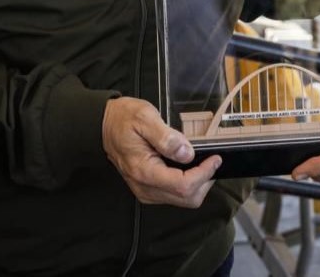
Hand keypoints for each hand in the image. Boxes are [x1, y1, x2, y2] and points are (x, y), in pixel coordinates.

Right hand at [101, 96, 221, 207]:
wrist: (104, 125)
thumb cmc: (123, 119)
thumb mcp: (145, 118)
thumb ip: (167, 137)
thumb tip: (188, 154)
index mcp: (144, 170)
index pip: (183, 185)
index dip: (204, 174)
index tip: (215, 158)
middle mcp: (144, 186)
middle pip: (186, 199)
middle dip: (204, 182)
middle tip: (212, 161)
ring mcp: (145, 190)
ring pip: (182, 200)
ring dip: (198, 185)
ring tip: (204, 163)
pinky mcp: (148, 189)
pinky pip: (174, 195)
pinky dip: (188, 185)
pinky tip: (190, 168)